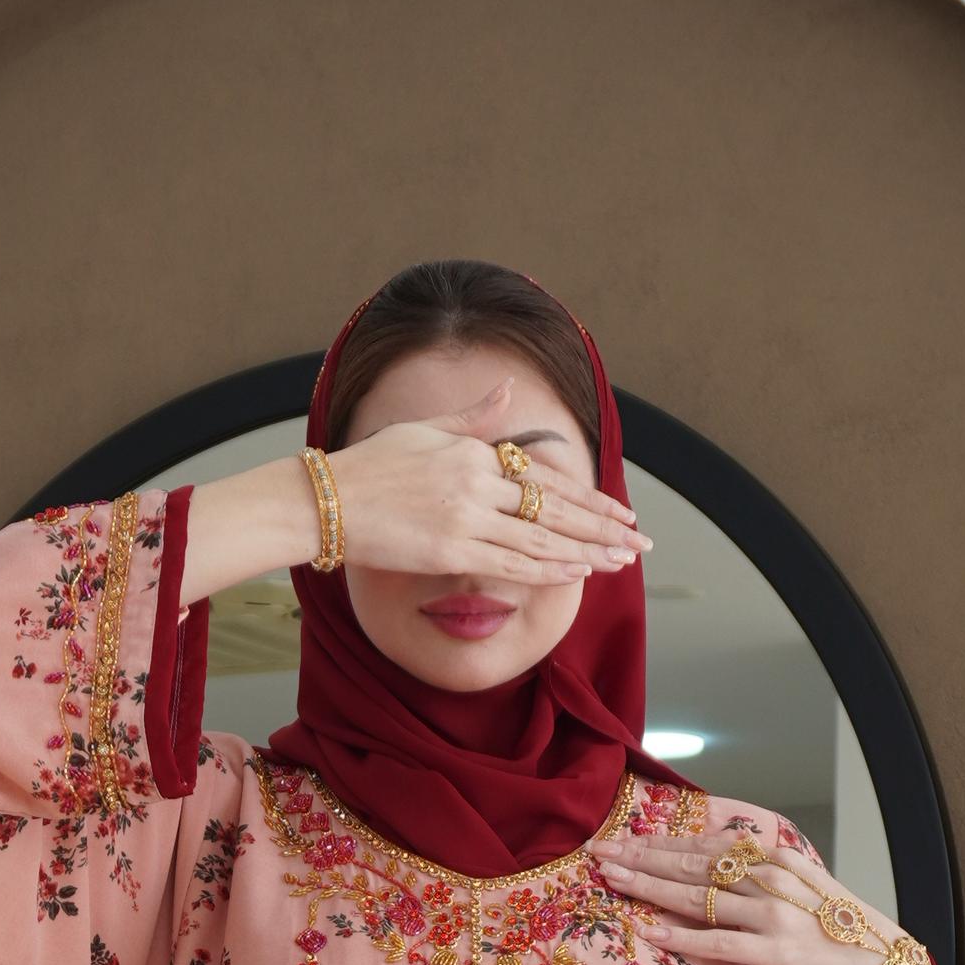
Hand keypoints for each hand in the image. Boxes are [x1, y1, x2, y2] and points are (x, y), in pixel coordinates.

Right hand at [176, 385, 647, 607]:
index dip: (588, 499)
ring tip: (622, 562)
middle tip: (641, 541)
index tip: (620, 513)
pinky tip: (577, 575)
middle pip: (554, 507)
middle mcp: (476, 481)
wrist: (323, 499)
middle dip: (602, 526)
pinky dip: (548, 569)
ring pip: (541, 537)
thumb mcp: (424, 429)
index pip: (545, 479)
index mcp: (473, 453)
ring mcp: (464, 516)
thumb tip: (508, 390)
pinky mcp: (448, 549)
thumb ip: (473, 418)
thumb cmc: (368, 467)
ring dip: (586, 552)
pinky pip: (510, 562)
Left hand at [598, 831, 935, 964]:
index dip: (659, 843)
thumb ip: (761, 878)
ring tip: (610, 882)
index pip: (705, 845)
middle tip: (597, 854)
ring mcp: (775, 913)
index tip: (620, 841)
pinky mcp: (778, 951)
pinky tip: (649, 932)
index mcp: (776, 858)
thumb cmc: (841, 932)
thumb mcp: (801, 890)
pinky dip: (682, 937)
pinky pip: (720, 941)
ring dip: (650, 888)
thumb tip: (719, 871)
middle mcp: (772, 877)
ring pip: (699, 896)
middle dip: (641, 858)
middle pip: (693, 863)